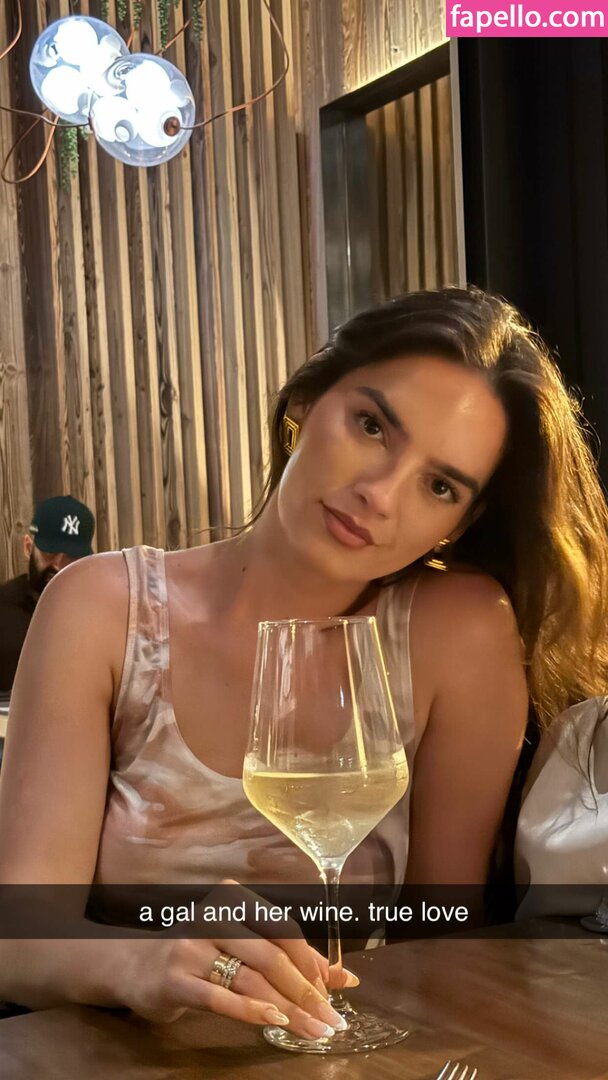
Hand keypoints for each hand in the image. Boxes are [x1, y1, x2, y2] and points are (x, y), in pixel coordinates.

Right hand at [121, 881, 358, 1038]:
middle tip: (330, 1019)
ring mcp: (191, 946)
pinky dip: (252, 1011)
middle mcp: (212, 915)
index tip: (332, 993)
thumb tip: (345, 977)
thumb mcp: (242, 946)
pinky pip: (221, 997)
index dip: (312, 962)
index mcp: (233, 898)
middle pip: (271, 954)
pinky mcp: (175, 978)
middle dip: (306, 990)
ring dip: (287, 1008)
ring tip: (312, 1029)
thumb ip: (290, 959)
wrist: (134, 966)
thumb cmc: (199, 953)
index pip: (283, 929)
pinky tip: (275, 1023)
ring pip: (251, 978)